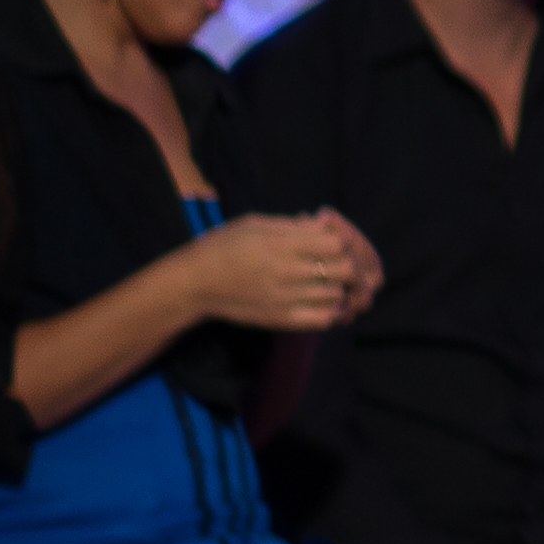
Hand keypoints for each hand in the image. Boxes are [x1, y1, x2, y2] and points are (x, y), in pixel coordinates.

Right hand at [178, 213, 373, 335]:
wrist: (195, 283)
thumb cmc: (224, 246)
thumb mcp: (256, 224)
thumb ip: (294, 226)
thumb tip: (326, 224)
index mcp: (281, 245)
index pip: (336, 242)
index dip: (343, 238)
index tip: (331, 237)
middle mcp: (286, 273)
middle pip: (344, 269)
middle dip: (348, 261)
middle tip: (339, 258)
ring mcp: (285, 299)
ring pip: (337, 294)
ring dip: (341, 284)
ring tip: (330, 277)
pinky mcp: (281, 319)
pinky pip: (323, 318)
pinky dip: (333, 308)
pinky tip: (325, 298)